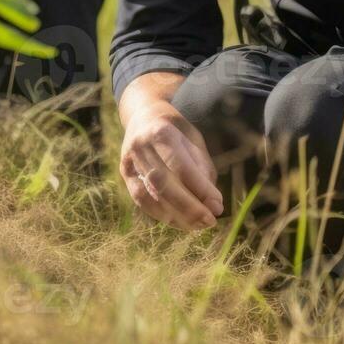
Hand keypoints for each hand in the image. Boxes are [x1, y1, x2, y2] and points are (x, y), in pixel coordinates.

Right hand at [120, 97, 223, 230]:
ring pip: (149, 195)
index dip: (199, 188)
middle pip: (162, 183)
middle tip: (209, 222)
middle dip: (187, 207)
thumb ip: (202, 170)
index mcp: (160, 132)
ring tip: (198, 226)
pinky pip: (141, 200)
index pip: (180, 165)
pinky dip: (162, 214)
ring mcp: (129, 161)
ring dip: (176, 216)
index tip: (218, 206)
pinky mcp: (125, 174)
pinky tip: (180, 221)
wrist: (143, 116)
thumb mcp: (193, 141)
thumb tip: (214, 205)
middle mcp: (140, 146)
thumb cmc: (175, 131)